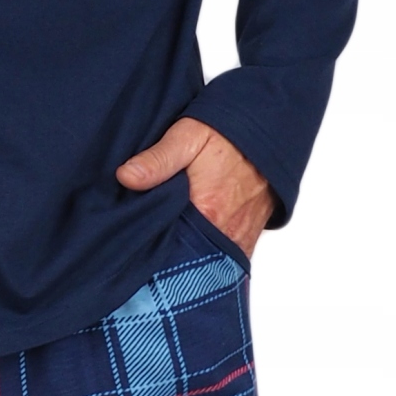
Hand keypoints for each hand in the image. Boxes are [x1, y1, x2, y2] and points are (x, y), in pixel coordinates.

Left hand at [116, 119, 273, 258]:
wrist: (270, 132)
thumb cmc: (228, 135)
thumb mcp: (188, 137)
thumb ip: (158, 160)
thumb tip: (126, 177)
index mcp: (207, 212)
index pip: (166, 246)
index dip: (146, 245)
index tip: (129, 242)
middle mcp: (226, 233)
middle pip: (185, 259)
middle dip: (164, 258)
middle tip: (142, 251)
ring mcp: (238, 240)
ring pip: (204, 263)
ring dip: (185, 259)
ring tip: (164, 252)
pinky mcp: (247, 241)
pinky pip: (222, 261)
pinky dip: (205, 259)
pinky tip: (188, 250)